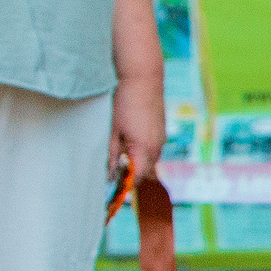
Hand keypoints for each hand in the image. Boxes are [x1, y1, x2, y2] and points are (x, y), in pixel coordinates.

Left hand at [111, 71, 164, 186]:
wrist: (143, 78)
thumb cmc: (124, 102)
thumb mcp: (112, 131)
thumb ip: (111, 155)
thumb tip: (110, 175)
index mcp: (145, 149)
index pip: (137, 178)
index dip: (124, 187)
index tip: (112, 193)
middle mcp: (157, 146)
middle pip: (145, 172)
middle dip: (130, 177)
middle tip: (112, 179)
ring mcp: (161, 138)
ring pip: (149, 161)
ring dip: (136, 164)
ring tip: (118, 161)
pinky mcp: (160, 131)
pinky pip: (152, 150)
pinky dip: (141, 154)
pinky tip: (127, 146)